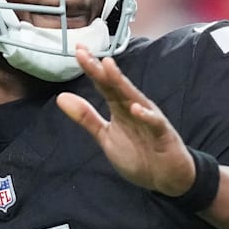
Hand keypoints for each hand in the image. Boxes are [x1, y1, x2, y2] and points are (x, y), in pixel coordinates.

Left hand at [56, 45, 195, 196]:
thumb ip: (86, 117)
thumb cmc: (138, 153)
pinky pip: (154, 123)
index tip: (77, 50)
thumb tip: (61, 97)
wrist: (167, 177)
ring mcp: (149, 118)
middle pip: (115, 85)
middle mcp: (133, 106)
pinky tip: (135, 108)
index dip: (90, 68)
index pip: (102, 84)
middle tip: (84, 51)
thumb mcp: (106, 136)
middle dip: (100, 68)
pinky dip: (146, 115)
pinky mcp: (162, 134)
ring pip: (134, 97)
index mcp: (119, 107)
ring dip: (121, 82)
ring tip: (108, 66)